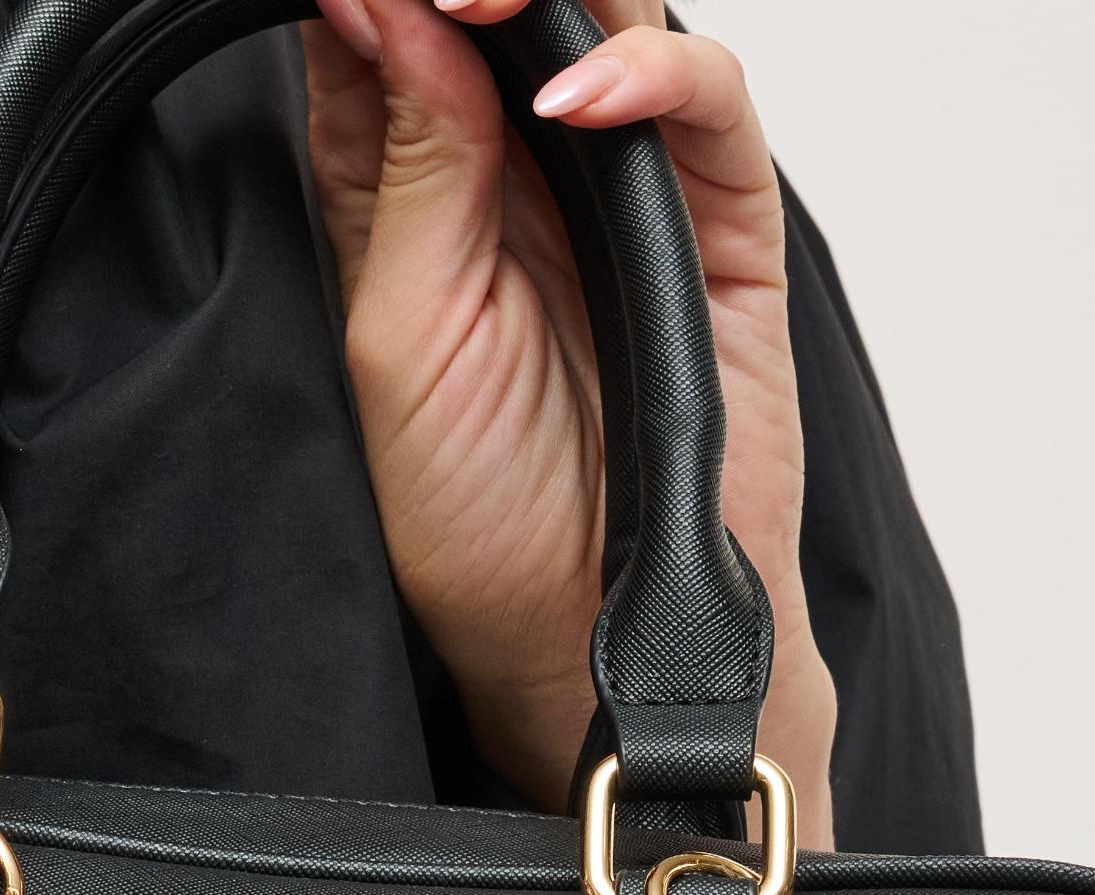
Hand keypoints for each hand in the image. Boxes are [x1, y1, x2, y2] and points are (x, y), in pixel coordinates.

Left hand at [303, 0, 835, 843]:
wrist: (582, 632)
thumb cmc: (477, 521)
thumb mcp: (397, 343)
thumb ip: (402, 174)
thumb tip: (385, 7)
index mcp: (416, 200)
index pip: (391, 38)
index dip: (375, 1)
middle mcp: (520, 178)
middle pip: (508, 12)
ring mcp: (625, 190)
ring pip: (613, 18)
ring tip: (482, 3)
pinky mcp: (719, 225)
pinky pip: (710, 105)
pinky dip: (657, 74)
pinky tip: (579, 100)